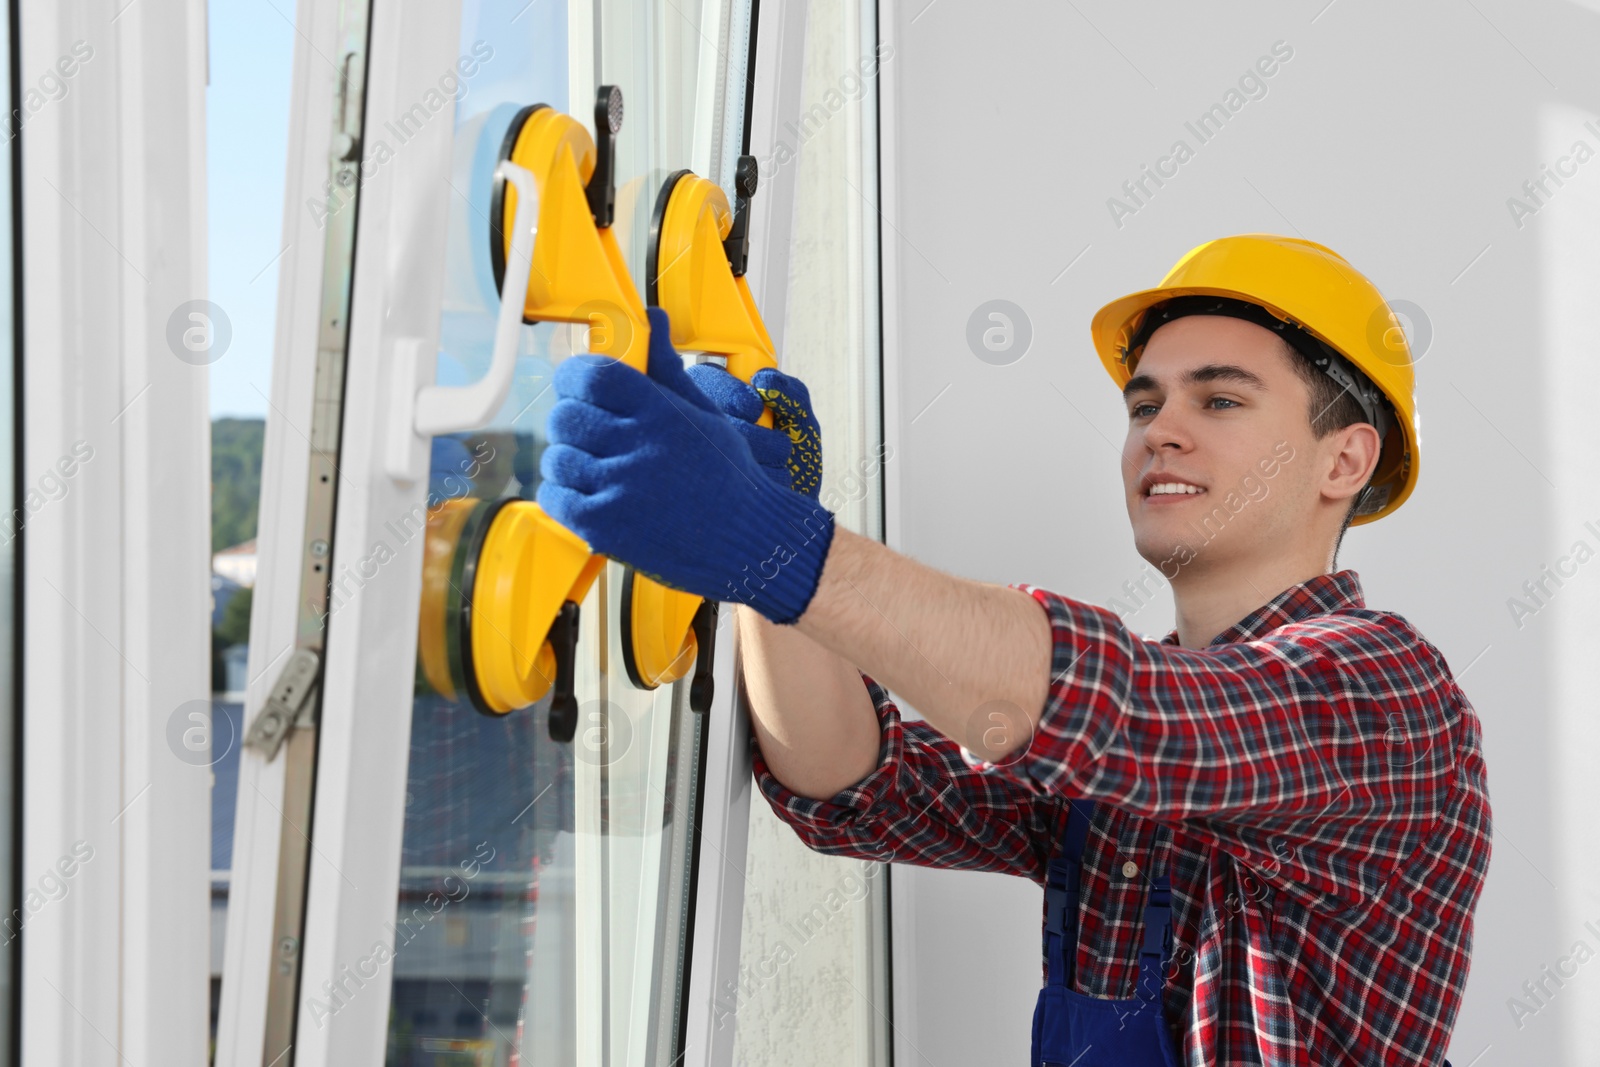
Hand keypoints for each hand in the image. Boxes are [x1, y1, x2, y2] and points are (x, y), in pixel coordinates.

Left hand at [537, 307, 835, 623]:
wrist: (750, 540)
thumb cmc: (731, 478)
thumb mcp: (706, 413)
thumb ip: (666, 369)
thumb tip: (652, 319)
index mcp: (660, 411)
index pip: (592, 375)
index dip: (575, 378)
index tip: (579, 386)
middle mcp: (638, 445)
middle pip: (566, 416)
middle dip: (573, 422)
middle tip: (590, 434)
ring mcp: (619, 487)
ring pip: (558, 457)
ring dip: (569, 462)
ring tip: (594, 470)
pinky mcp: (605, 525)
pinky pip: (555, 497)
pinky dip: (562, 495)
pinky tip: (587, 496)